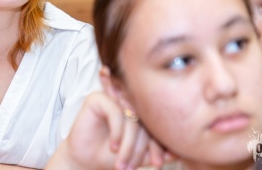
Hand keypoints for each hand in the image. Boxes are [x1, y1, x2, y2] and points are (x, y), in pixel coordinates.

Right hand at [46, 92, 168, 169]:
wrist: (84, 160)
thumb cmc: (110, 157)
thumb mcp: (137, 156)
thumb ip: (154, 152)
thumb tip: (177, 152)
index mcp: (140, 113)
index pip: (155, 126)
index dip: (158, 145)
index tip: (158, 165)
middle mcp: (128, 103)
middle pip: (144, 122)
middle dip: (140, 149)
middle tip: (133, 167)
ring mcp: (114, 98)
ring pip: (131, 119)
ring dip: (128, 145)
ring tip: (122, 163)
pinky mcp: (99, 98)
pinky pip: (116, 113)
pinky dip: (117, 133)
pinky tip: (113, 147)